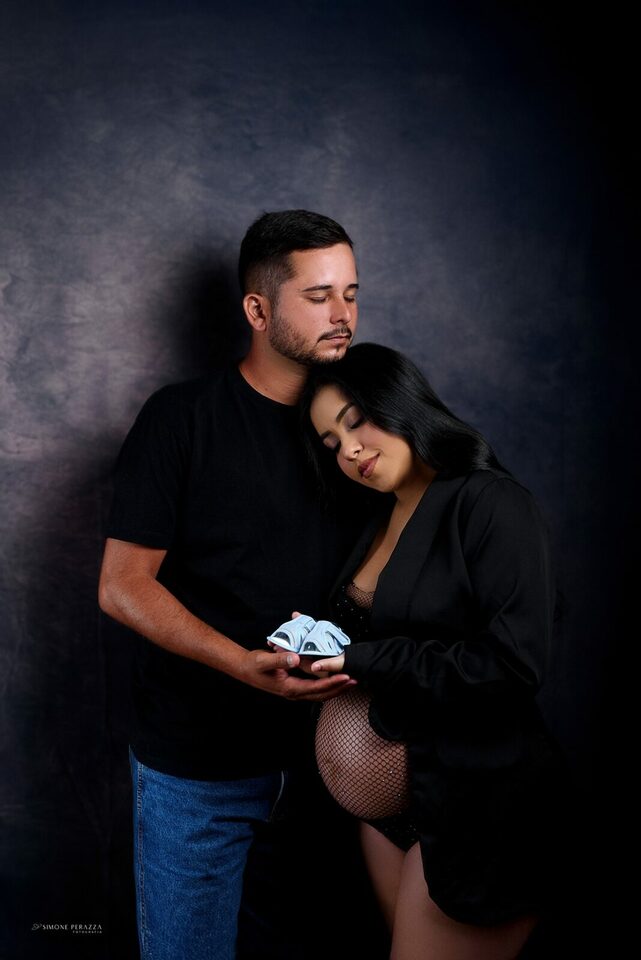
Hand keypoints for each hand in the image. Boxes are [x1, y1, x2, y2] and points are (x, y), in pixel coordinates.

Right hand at [238, 648, 354, 701]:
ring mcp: (295, 692)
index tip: (346, 677)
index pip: (316, 687)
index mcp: (289, 688)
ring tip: (351, 682)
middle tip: (356, 680)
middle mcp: (294, 693)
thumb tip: (296, 658)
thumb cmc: (255, 664)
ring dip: (336, 689)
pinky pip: (315, 690)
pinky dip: (327, 686)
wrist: (245, 670)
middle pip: (322, 694)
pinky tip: (334, 681)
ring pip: (320, 694)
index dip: (332, 682)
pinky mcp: (295, 688)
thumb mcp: (265, 660)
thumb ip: (280, 659)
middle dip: (339, 688)